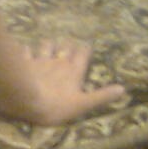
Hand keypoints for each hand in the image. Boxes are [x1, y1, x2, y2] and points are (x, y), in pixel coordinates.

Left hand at [0, 39, 125, 127]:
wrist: (25, 101)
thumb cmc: (56, 106)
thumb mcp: (83, 105)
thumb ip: (102, 96)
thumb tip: (123, 89)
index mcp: (74, 71)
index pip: (83, 54)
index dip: (85, 50)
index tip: (86, 46)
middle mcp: (58, 62)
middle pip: (65, 47)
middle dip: (68, 44)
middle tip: (68, 42)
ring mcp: (40, 60)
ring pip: (46, 45)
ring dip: (48, 44)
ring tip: (49, 42)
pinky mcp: (24, 63)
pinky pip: (26, 52)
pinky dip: (26, 50)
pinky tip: (25, 48)